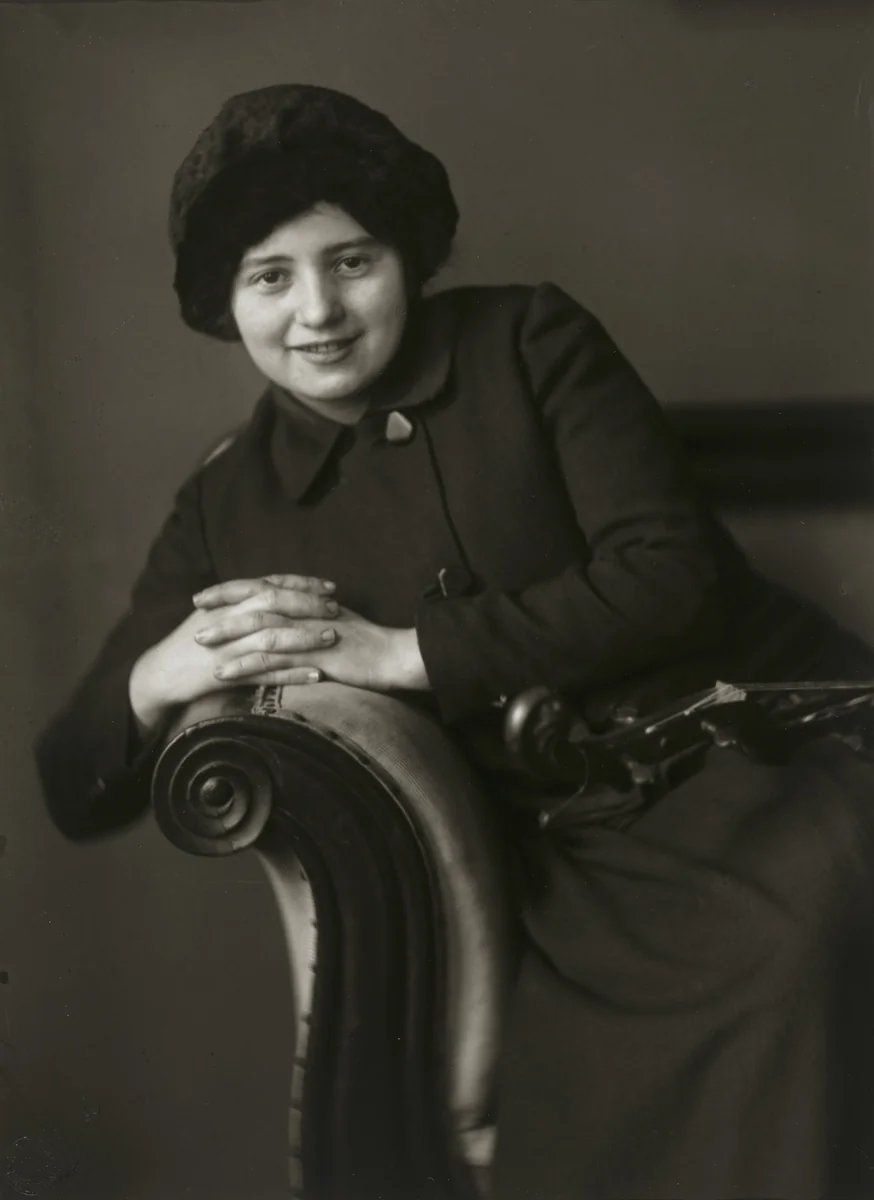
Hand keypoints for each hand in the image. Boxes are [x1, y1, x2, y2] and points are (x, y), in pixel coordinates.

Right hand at [128, 574, 337, 734]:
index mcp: (227, 602)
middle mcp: (229, 619)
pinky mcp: (228, 674)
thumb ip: (242, 602)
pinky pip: (266, 673)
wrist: (160, 673)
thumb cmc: (190, 642)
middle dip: (308, 605)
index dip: (302, 584)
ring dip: (306, 637)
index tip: (329, 587)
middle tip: (336, 609)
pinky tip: (317, 676)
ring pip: (273, 637)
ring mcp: (228, 647)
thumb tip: (275, 590)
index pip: (270, 585)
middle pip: (275, 605)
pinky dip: (293, 674)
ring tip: (333, 637)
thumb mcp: (214, 614)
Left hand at [190, 574, 430, 692]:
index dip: (232, 589)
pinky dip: (246, 665)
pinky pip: (274, 661)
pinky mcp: (314, 658)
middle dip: (222, 607)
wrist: (397, 656)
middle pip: (256, 603)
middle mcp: (306, 612)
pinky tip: (225, 674)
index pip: (263, 587)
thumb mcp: (335, 623)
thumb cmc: (368, 644)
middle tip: (193, 614)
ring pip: (260, 629)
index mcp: (309, 601)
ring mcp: (310, 633)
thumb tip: (286, 616)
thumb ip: (308, 616)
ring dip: (227, 635)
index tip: (205, 595)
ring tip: (199, 643)